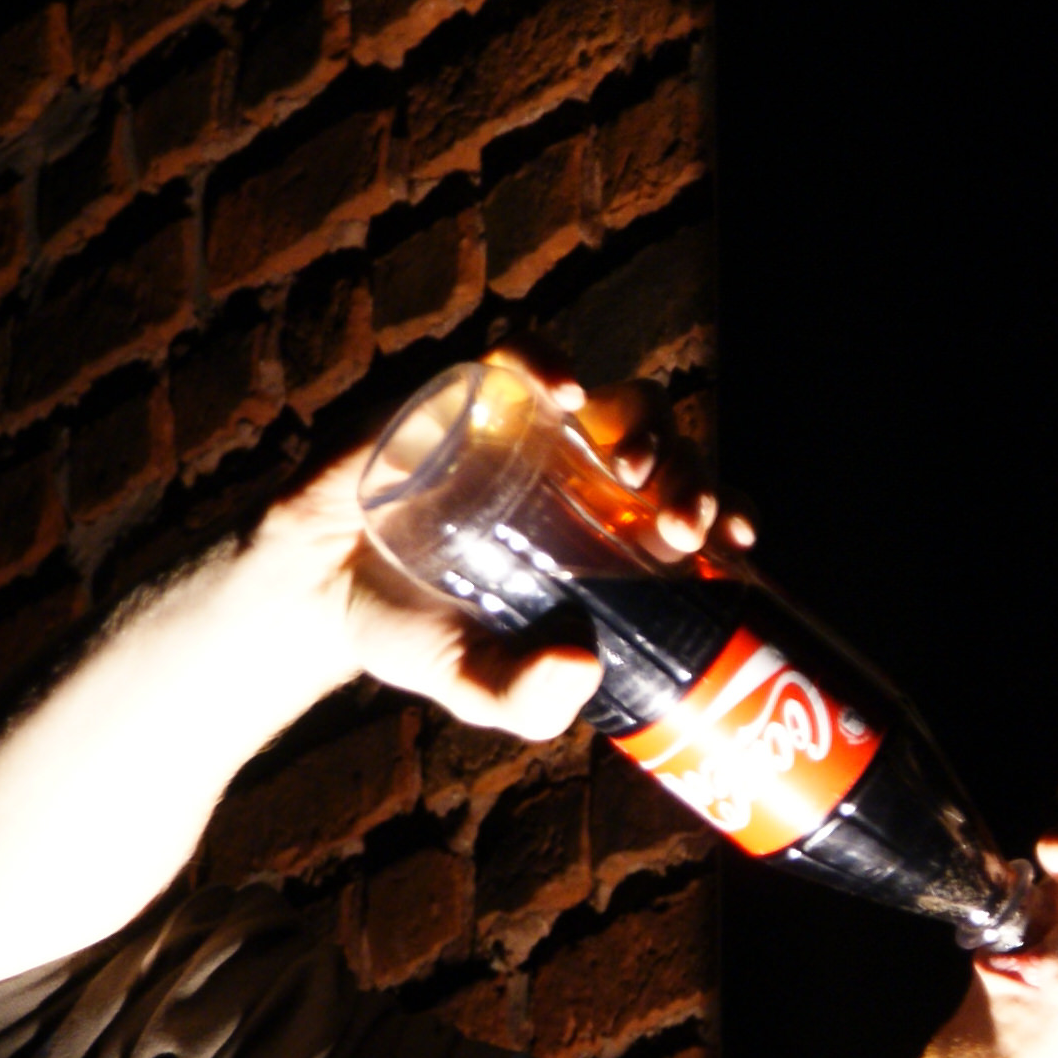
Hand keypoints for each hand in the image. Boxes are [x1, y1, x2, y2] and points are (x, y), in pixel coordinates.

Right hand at [258, 337, 754, 741]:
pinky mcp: (477, 394)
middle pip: (674, 459)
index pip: (698, 519)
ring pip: (623, 405)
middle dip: (693, 480)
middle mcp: (590, 484)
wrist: (320, 589)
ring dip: (646, 428)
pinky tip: (563, 391)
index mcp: (613, 548)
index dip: (730, 519)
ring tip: (629, 471)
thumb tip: (580, 667)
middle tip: (677, 526)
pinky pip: (527, 358)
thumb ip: (523, 698)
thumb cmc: (419, 637)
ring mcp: (539, 434)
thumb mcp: (475, 686)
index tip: (736, 547)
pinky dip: (550, 361)